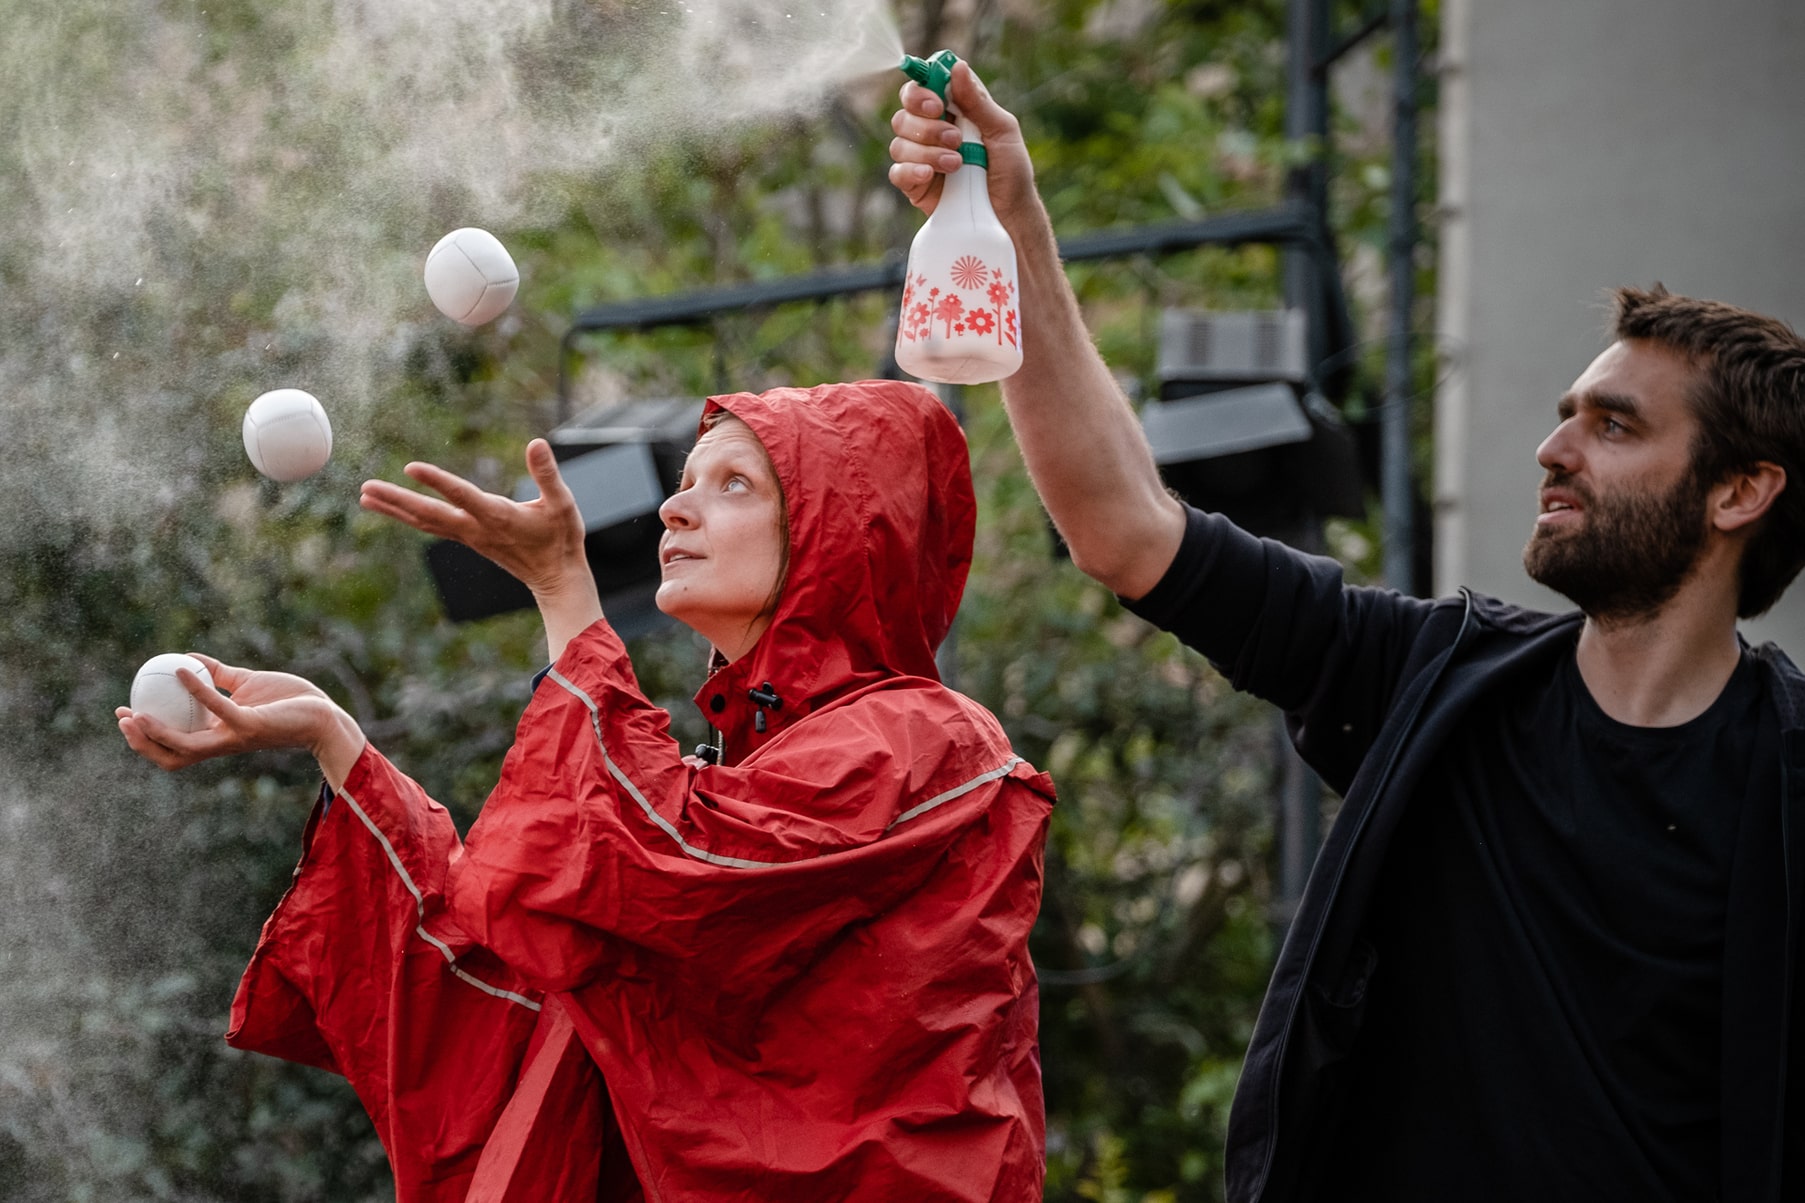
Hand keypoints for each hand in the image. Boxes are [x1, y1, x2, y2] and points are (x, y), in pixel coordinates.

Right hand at [115, 654, 364, 783]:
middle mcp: (222, 743)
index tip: (124, 714)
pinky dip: (197, 690)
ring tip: (135, 713)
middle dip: (142, 744)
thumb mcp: (246, 684)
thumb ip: (219, 676)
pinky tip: (181, 670)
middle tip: (123, 718)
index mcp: (217, 736)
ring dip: (157, 733)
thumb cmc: (288, 701)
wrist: (322, 713)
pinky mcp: (250, 725)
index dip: (145, 736)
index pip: (173, 745)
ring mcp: (234, 737)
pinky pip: (217, 706)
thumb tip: (189, 658)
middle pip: (171, 756)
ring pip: (186, 746)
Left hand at [360, 439, 591, 599]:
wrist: (555, 577)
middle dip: (397, 501)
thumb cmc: (561, 538)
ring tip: (365, 497)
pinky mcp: (468, 539)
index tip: (411, 467)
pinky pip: (431, 526)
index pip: (462, 495)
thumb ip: (548, 474)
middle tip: (366, 488)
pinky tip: (395, 510)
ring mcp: (469, 536)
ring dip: (394, 510)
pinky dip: (409, 517)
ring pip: (424, 522)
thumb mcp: (562, 503)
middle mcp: (477, 528)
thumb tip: (536, 443)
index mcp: (498, 516)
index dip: (437, 481)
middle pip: (429, 513)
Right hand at [887, 60, 1040, 230]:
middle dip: (927, 126)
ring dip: (927, 151)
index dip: (921, 91)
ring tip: (957, 164)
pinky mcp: (916, 186)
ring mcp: (921, 159)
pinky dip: (911, 170)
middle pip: (904, 115)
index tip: (937, 104)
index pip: (922, 89)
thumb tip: (957, 66)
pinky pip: (897, 172)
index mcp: (952, 112)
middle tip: (955, 139)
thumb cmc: (1012, 173)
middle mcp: (932, 132)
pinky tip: (930, 175)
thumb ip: (977, 101)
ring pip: (900, 143)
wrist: (1010, 216)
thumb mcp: (1002, 131)